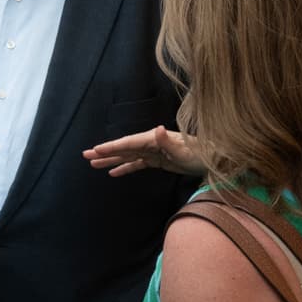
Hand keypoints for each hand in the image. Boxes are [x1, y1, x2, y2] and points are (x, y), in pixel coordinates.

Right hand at [83, 125, 205, 176]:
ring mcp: (153, 152)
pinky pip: (137, 164)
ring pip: (127, 156)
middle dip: (105, 152)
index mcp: (154, 139)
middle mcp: (151, 143)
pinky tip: (114, 173)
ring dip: (111, 160)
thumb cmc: (200, 154)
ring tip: (94, 164)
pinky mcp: (158, 161)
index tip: (96, 149)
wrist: (215, 159)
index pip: (128, 143)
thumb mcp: (184, 149)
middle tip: (86, 156)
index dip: (112, 147)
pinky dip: (125, 168)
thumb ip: (168, 141)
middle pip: (124, 148)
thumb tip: (156, 129)